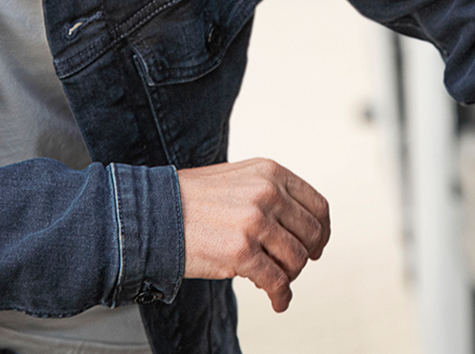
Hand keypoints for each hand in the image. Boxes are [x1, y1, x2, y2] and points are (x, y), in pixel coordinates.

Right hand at [177, 157, 331, 311]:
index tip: (316, 246)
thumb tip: (297, 225)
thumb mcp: (239, 179)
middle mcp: (267, 193)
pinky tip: (277, 302)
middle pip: (310, 234)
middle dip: (305, 256)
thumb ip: (269, 193)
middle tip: (292, 268)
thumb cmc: (190, 200)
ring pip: (296, 259)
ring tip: (275, 282)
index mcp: (270, 172)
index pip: (317, 205)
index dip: (322, 231)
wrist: (153, 213)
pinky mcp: (241, 251)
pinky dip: (281, 296)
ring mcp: (255, 221)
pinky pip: (276, 281)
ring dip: (289, 276)